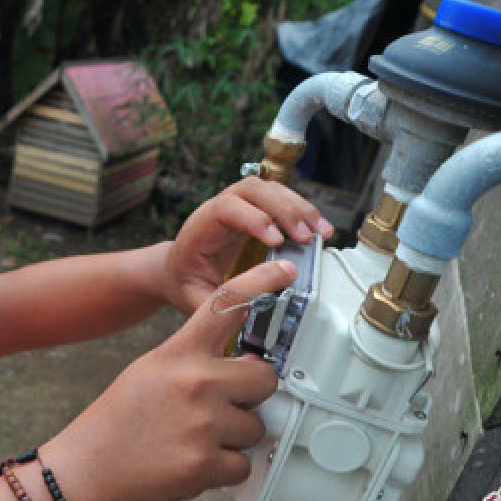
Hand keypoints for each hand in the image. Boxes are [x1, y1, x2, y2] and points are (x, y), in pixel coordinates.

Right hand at [43, 261, 295, 500]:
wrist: (87, 469)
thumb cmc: (120, 421)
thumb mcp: (153, 370)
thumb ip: (200, 361)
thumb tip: (251, 364)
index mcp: (179, 353)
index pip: (227, 304)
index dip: (262, 282)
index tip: (284, 270)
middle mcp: (195, 382)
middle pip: (265, 378)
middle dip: (252, 396)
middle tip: (222, 408)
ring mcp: (203, 424)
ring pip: (257, 426)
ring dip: (235, 438)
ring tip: (196, 440)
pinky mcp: (206, 464)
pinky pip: (244, 465)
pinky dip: (224, 470)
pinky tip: (192, 464)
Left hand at [163, 177, 332, 313]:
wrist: (179, 269)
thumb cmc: (185, 281)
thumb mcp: (194, 297)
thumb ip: (218, 303)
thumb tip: (249, 310)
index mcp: (200, 227)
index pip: (226, 207)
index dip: (253, 219)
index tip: (277, 241)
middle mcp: (219, 208)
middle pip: (253, 190)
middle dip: (284, 209)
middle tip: (307, 236)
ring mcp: (238, 205)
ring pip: (270, 190)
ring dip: (299, 207)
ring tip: (321, 231)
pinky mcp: (254, 209)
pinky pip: (279, 199)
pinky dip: (301, 210)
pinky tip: (317, 228)